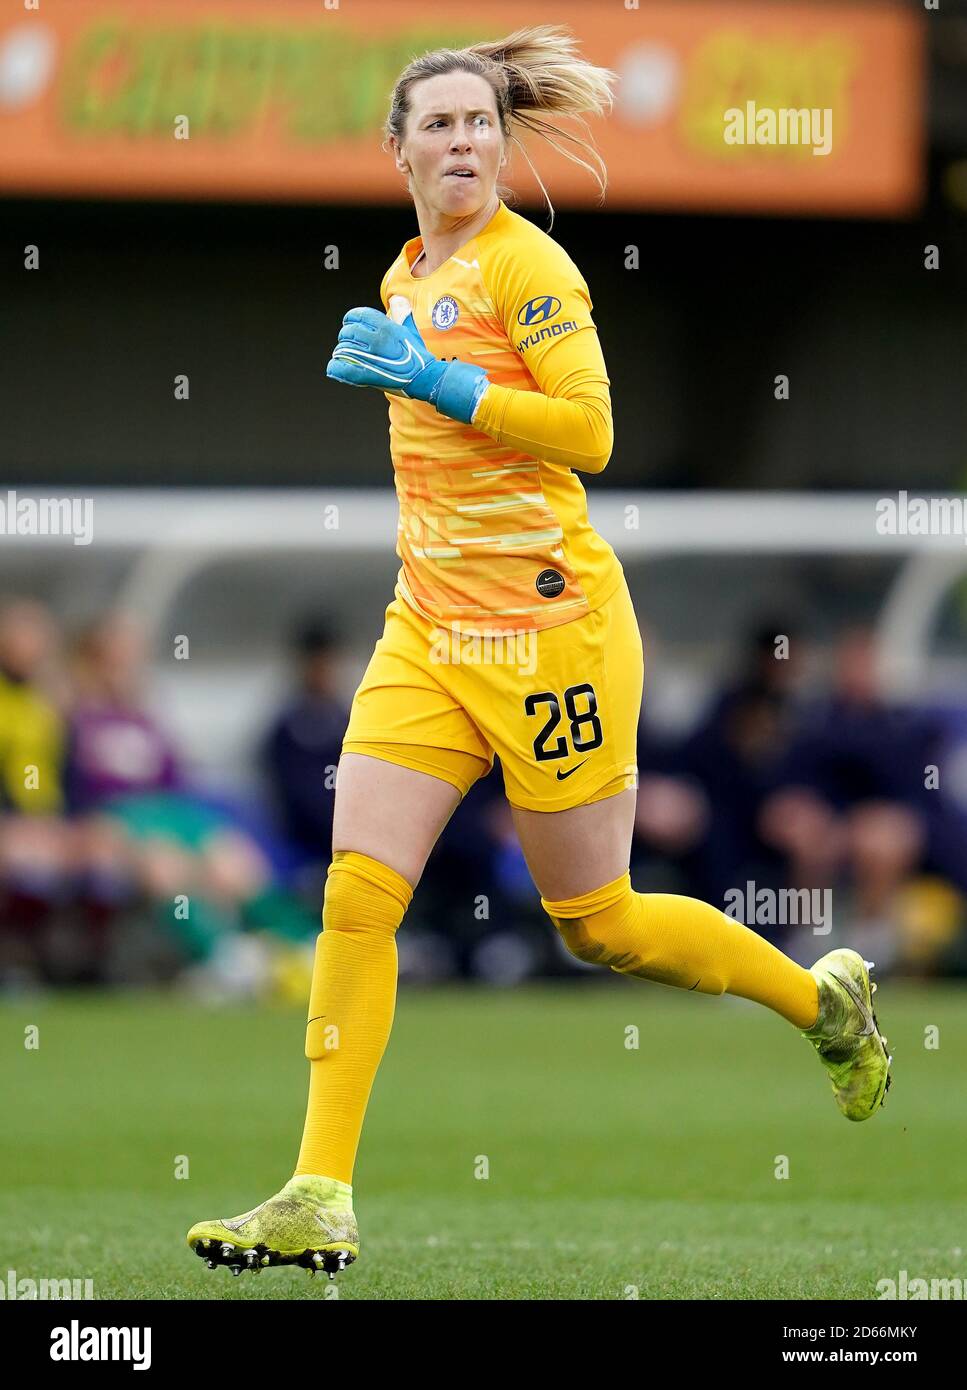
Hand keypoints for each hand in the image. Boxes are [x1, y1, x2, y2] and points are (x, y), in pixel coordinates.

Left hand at [326, 295, 489, 424]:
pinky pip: (340, 367)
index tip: (348, 324)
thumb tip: (397, 299)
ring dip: (340, 352)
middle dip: (345, 337)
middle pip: (348, 332)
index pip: (358, 315)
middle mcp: (377, 338)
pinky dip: (335, 367)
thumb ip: (401, 312)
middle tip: (347, 344)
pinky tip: (335, 367)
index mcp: (386, 325)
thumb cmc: (418, 355)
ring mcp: (371, 357)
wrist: (424, 378)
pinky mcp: (365, 374)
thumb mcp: (410, 329)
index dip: (349, 319)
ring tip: (342, 357)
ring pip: (343, 349)